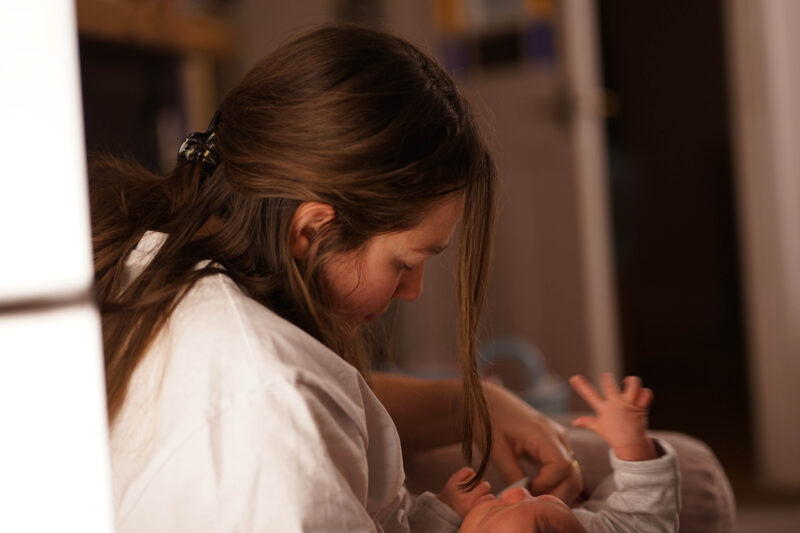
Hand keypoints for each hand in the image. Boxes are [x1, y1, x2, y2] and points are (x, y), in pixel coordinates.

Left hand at [437, 467, 492, 516]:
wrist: (444, 509)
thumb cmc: (464, 511)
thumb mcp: (475, 512)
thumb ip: (486, 503)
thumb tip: (499, 493)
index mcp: (471, 509)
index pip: (490, 498)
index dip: (489, 497)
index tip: (484, 499)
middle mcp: (464, 499)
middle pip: (486, 486)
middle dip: (483, 489)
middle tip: (476, 494)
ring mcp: (457, 488)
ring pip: (478, 478)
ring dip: (476, 482)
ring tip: (468, 489)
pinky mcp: (453, 480)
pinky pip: (468, 470)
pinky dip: (469, 474)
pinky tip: (465, 481)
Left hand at [484, 382, 582, 504]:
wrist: (491, 401)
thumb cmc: (490, 421)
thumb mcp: (497, 450)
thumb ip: (513, 475)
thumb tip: (523, 500)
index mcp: (544, 433)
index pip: (562, 466)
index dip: (548, 485)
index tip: (528, 490)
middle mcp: (558, 436)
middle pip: (573, 474)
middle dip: (557, 495)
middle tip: (533, 504)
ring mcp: (560, 441)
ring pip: (573, 475)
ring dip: (560, 492)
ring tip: (536, 499)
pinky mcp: (557, 446)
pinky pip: (566, 471)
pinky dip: (558, 485)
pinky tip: (540, 492)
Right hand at [569, 373, 656, 460]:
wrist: (631, 445)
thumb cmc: (614, 435)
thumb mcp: (599, 428)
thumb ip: (587, 422)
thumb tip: (574, 422)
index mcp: (604, 409)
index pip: (590, 395)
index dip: (581, 386)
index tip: (575, 378)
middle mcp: (616, 405)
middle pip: (610, 386)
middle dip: (606, 378)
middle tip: (605, 376)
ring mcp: (629, 405)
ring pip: (633, 386)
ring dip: (631, 381)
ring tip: (628, 381)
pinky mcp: (641, 407)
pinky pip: (645, 395)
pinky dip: (645, 392)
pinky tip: (641, 392)